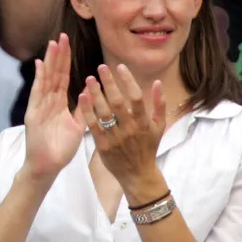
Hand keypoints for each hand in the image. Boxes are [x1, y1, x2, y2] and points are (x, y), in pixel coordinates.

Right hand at [22, 33, 85, 181]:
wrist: (47, 166)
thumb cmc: (61, 149)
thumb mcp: (77, 126)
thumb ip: (83, 109)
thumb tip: (90, 90)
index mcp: (58, 104)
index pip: (62, 77)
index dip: (65, 61)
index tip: (68, 44)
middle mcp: (48, 102)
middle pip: (54, 74)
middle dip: (58, 55)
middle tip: (62, 36)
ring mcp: (39, 106)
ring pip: (46, 79)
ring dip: (49, 62)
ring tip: (53, 44)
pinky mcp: (33, 114)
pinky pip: (37, 93)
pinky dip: (39, 79)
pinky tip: (40, 65)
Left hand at [77, 64, 165, 200]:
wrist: (138, 175)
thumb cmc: (148, 148)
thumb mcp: (159, 126)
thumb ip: (159, 104)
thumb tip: (157, 82)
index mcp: (143, 122)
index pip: (136, 97)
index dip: (128, 81)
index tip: (119, 66)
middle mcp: (129, 129)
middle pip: (117, 102)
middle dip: (109, 83)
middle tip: (100, 68)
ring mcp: (115, 137)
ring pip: (103, 113)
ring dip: (96, 94)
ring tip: (89, 79)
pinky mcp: (103, 145)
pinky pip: (93, 126)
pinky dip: (87, 111)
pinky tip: (82, 97)